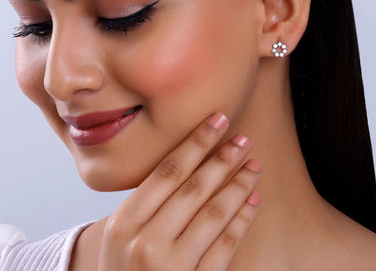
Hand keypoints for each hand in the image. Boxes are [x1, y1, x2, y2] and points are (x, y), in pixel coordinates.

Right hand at [98, 112, 261, 270]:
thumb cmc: (124, 268)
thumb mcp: (121, 234)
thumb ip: (146, 203)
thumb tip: (187, 160)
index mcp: (123, 222)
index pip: (168, 171)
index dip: (196, 142)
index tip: (218, 120)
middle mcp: (145, 242)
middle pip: (193, 188)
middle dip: (222, 159)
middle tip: (244, 139)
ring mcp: (171, 268)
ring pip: (213, 214)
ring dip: (238, 185)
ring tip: (254, 166)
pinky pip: (225, 247)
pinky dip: (242, 221)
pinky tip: (253, 200)